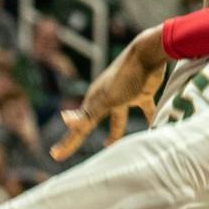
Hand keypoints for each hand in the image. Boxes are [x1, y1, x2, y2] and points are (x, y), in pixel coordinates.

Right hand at [50, 28, 166, 160]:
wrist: (148, 54)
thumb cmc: (125, 76)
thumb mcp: (106, 99)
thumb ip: (88, 114)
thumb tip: (64, 119)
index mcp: (95, 99)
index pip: (79, 126)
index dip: (68, 142)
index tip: (55, 155)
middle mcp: (107, 97)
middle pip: (95, 121)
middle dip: (86, 134)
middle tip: (75, 150)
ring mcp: (125, 95)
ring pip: (118, 117)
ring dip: (116, 131)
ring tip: (112, 145)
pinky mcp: (143, 93)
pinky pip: (145, 110)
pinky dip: (148, 119)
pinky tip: (152, 129)